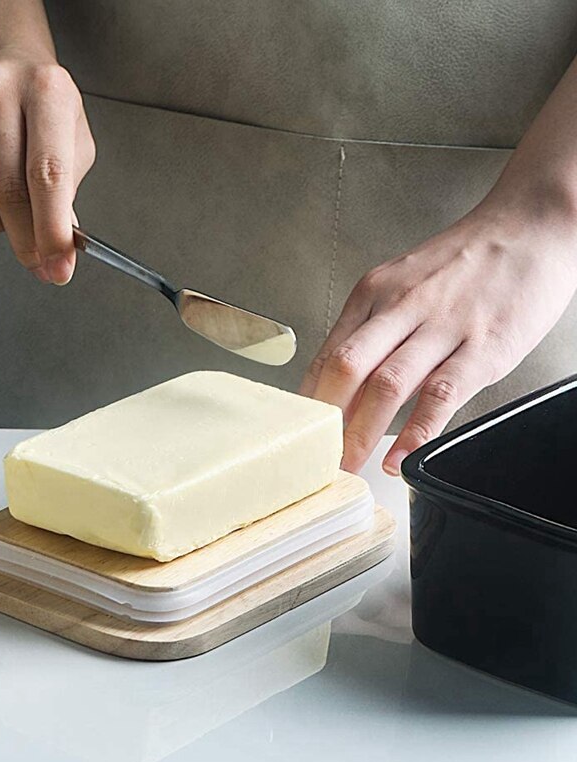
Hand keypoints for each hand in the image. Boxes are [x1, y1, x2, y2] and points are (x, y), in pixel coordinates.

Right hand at [0, 19, 94, 284]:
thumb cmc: (38, 103)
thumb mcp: (71, 137)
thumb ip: (67, 195)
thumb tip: (56, 255)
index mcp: (46, 91)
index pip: (48, 175)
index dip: (52, 232)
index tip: (58, 268)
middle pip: (7, 191)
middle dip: (26, 241)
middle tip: (36, 259)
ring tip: (3, 213)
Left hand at [301, 193, 576, 475]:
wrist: (531, 225)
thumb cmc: (465, 262)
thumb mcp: (403, 283)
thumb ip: (374, 329)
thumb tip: (346, 384)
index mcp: (375, 293)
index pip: (327, 353)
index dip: (309, 400)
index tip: (302, 431)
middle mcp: (401, 307)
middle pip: (346, 368)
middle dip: (326, 419)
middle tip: (317, 455)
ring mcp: (442, 327)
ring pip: (387, 385)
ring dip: (362, 432)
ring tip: (350, 464)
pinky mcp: (483, 347)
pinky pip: (441, 394)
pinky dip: (417, 431)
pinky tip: (402, 456)